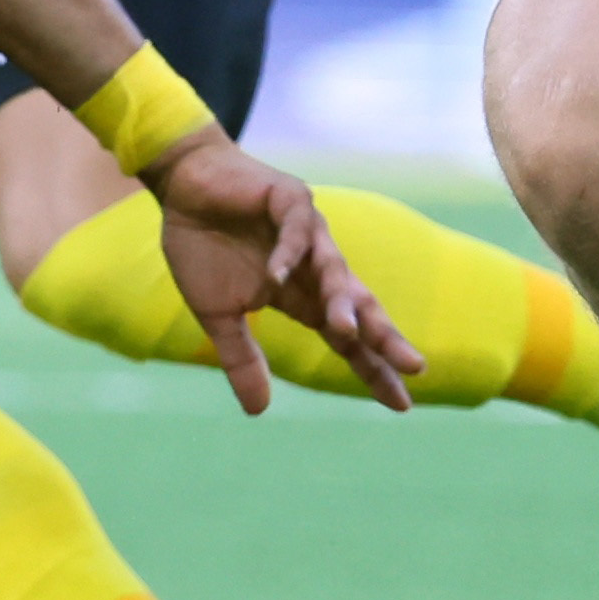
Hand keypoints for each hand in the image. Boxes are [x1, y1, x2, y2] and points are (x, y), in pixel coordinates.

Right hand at [137, 131, 420, 414]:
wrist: (184, 187)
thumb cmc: (203, 246)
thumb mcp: (219, 316)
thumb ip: (242, 359)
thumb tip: (259, 411)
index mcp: (305, 297)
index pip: (348, 340)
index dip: (373, 369)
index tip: (401, 404)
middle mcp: (317, 267)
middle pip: (359, 307)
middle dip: (385, 337)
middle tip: (414, 368)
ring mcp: (308, 231)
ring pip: (334, 269)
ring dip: (340, 301)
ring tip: (346, 332)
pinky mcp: (290, 199)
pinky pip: (296, 230)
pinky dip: (288, 253)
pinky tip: (275, 277)